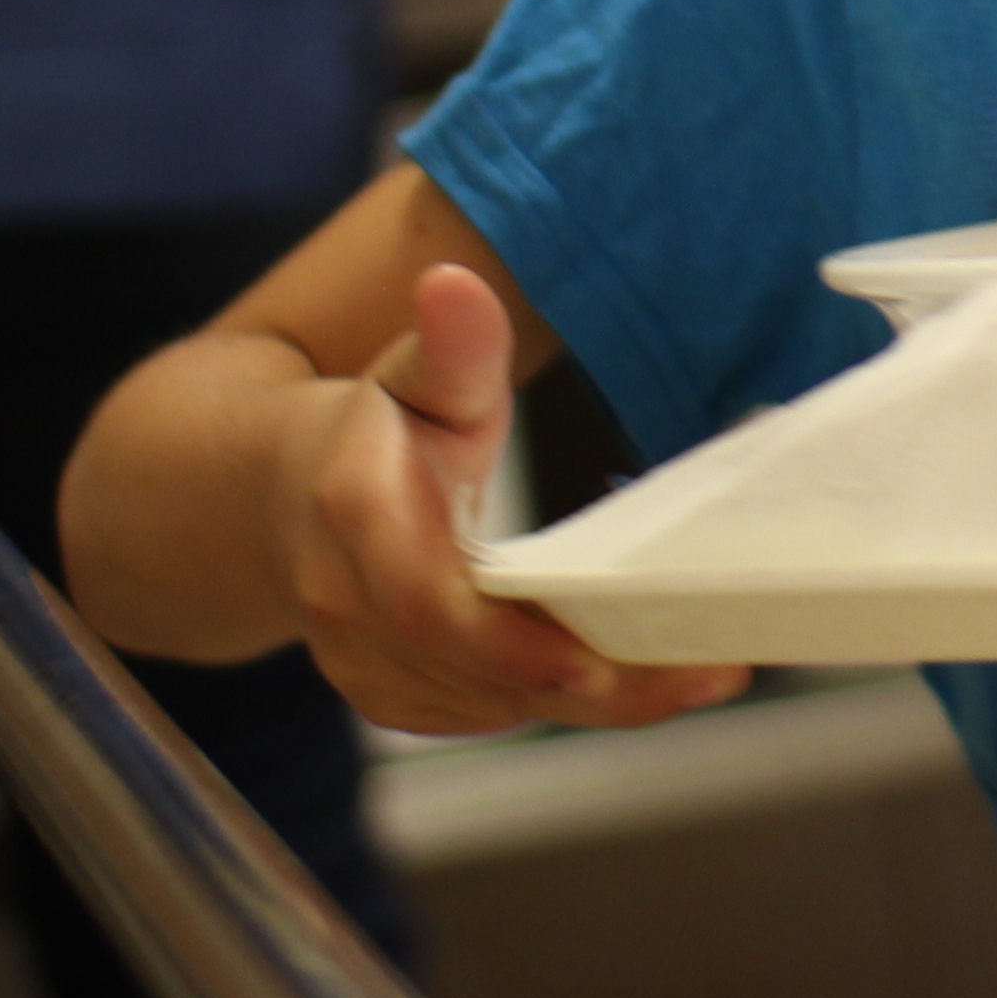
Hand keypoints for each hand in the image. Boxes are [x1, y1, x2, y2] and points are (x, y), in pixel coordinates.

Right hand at [266, 267, 744, 737]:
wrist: (287, 496)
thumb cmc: (377, 427)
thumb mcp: (416, 372)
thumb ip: (454, 344)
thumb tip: (454, 282)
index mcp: (353, 515)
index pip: (427, 601)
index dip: (512, 640)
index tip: (597, 657)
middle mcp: (347, 606)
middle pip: (476, 671)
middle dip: (595, 685)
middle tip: (709, 671)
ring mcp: (365, 664)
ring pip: (491, 703)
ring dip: (596, 702)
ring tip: (700, 673)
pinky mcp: (394, 698)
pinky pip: (485, 715)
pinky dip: (562, 706)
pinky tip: (639, 684)